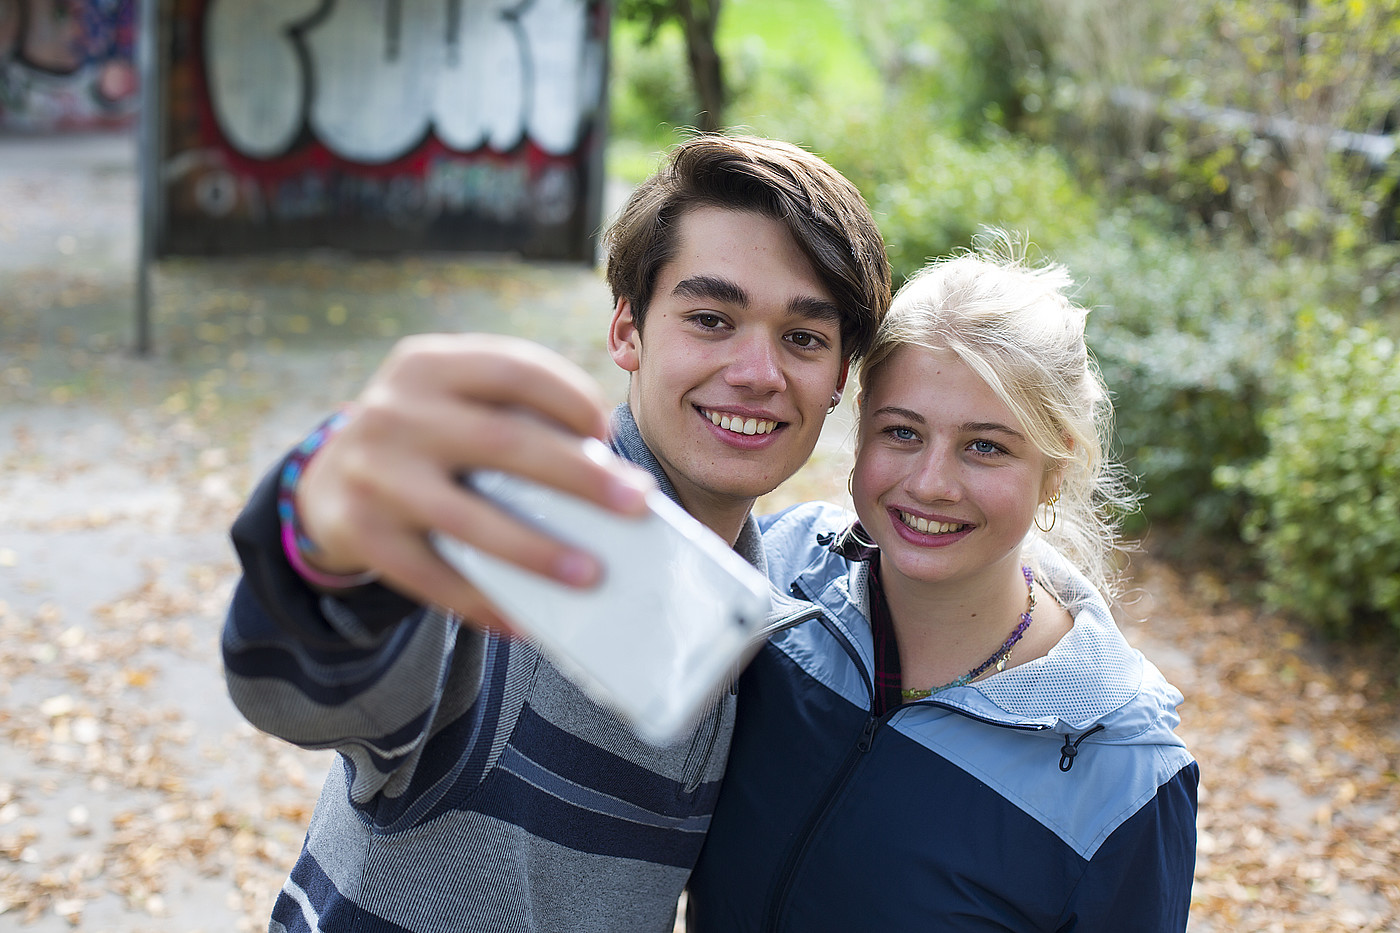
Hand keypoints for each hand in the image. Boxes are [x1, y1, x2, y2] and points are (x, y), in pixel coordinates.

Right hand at [293, 333, 653, 625]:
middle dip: (579, 476)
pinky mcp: (361, 532)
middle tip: (636, 504)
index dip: (571, 398)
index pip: (514, 369)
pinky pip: (431, 576)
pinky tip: (521, 622)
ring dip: (537, 550)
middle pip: (505, 442)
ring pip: (469, 519)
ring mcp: (374, 473)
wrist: (327, 480)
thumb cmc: (426, 441)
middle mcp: (395, 411)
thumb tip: (605, 482)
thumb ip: (511, 418)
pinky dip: (482, 602)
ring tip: (591, 575)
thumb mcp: (451, 403)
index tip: (608, 434)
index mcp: (427, 364)